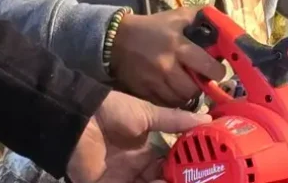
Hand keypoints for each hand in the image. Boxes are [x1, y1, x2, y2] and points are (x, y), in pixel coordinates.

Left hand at [66, 89, 211, 182]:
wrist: (80, 116)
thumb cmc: (114, 111)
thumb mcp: (148, 114)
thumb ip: (175, 120)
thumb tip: (207, 118)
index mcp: (146, 152)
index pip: (170, 165)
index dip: (184, 168)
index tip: (201, 169)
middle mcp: (136, 168)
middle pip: (161, 180)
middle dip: (176, 179)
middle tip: (191, 178)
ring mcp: (122, 179)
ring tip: (172, 180)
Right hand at [111, 8, 227, 106]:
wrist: (117, 40)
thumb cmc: (152, 27)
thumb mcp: (177, 16)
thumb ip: (201, 17)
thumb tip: (223, 23)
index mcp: (179, 46)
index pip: (207, 66)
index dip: (217, 70)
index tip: (218, 69)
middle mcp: (167, 66)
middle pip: (194, 88)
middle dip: (202, 85)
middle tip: (202, 79)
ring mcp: (155, 81)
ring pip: (181, 99)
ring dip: (188, 94)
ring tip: (188, 85)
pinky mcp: (144, 92)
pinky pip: (165, 104)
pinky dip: (173, 100)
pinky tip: (174, 90)